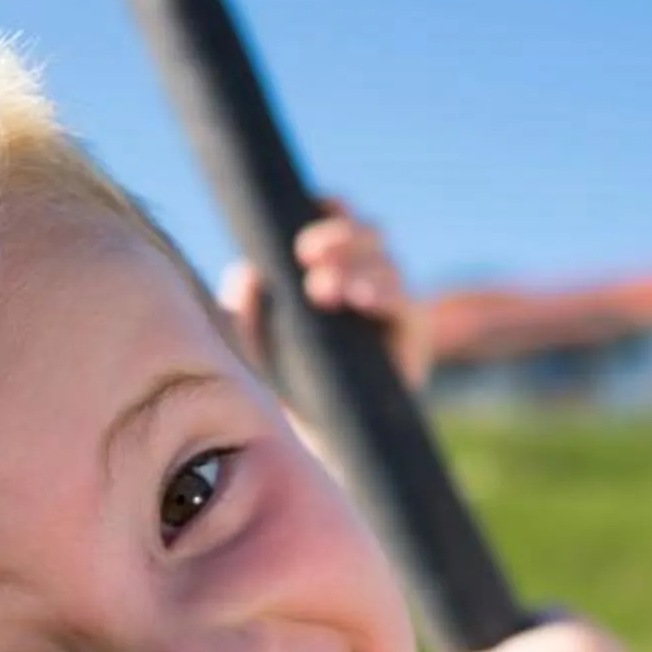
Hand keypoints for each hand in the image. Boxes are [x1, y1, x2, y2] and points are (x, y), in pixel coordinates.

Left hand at [218, 196, 430, 390]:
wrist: (307, 449)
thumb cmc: (278, 389)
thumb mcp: (249, 346)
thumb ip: (242, 310)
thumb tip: (247, 273)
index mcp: (328, 272)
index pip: (338, 223)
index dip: (331, 207)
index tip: (314, 202)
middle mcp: (364, 285)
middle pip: (370, 236)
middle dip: (343, 234)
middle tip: (306, 253)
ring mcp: (390, 313)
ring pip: (388, 267)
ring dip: (359, 268)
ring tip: (324, 289)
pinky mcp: (409, 344)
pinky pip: (407, 308)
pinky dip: (386, 295)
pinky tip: (361, 298)